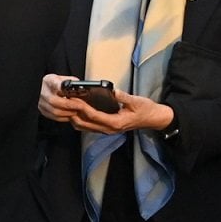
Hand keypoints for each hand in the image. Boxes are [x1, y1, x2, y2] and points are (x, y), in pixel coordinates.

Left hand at [41, 74, 172, 134]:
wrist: (153, 119)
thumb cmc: (146, 109)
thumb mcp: (136, 101)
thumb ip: (123, 97)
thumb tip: (112, 90)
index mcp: (116, 122)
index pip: (93, 116)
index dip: (82, 108)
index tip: (74, 99)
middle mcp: (109, 129)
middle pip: (84, 123)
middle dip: (74, 113)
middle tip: (66, 101)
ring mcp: (106, 130)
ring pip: (83, 127)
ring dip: (74, 117)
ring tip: (68, 105)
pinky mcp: (105, 129)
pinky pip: (88, 127)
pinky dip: (79, 120)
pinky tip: (76, 111)